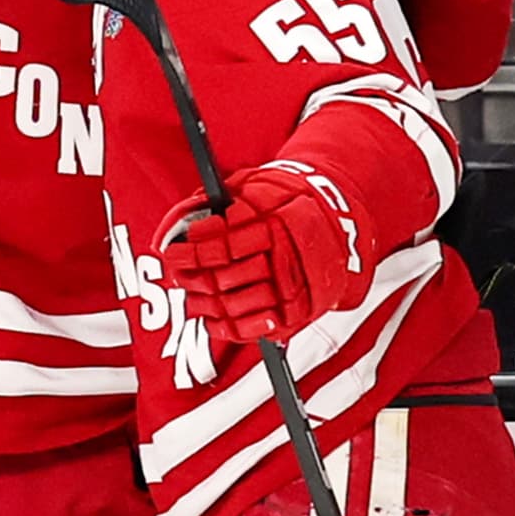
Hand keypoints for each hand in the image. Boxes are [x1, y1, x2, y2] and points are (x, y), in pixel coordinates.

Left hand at [153, 163, 366, 344]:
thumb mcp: (252, 186)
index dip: (194, 253)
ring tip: (193, 295)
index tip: (175, 253)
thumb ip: (215, 203)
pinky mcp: (298, 311)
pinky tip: (213, 318)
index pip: (223, 246)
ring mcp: (294, 288)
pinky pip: (255, 328)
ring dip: (207, 304)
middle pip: (226, 279)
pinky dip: (228, 328)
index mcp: (276, 225)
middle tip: (179, 275)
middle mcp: (287, 258)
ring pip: (238, 305)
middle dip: (195, 279)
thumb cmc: (286, 201)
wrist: (339, 221)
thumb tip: (176, 227)